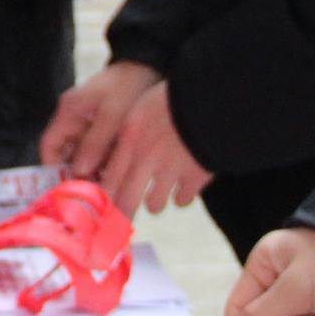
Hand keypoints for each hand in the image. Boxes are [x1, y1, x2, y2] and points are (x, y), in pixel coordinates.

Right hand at [42, 61, 161, 195]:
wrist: (147, 68)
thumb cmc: (127, 88)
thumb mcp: (112, 115)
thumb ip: (95, 143)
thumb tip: (79, 172)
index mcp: (68, 112)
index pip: (49, 145)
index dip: (53, 168)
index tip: (67, 187)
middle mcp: (73, 120)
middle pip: (66, 154)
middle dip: (78, 173)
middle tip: (95, 191)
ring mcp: (87, 124)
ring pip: (84, 155)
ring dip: (94, 170)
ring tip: (110, 185)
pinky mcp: (103, 128)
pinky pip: (99, 151)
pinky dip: (106, 162)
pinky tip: (119, 173)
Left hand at [88, 76, 212, 215]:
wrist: (212, 97)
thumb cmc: (172, 99)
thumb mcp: (140, 109)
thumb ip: (126, 135)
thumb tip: (113, 160)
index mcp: (129, 139)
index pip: (107, 181)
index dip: (103, 199)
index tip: (103, 208)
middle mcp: (146, 158)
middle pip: (126, 202)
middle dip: (124, 213)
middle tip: (124, 218)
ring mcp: (171, 170)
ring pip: (154, 206)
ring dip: (155, 202)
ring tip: (159, 192)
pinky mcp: (195, 177)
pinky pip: (182, 201)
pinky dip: (182, 197)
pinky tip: (183, 187)